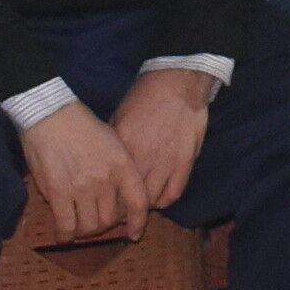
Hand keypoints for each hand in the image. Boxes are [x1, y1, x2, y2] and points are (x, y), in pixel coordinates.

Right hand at [19, 99, 149, 240]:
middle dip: (104, 225)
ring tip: (79, 226)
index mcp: (122, 165)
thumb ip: (119, 168)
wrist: (50, 114)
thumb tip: (120, 196)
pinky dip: (65, 235)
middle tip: (95, 220)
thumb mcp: (112, 141)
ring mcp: (82, 188)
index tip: (134, 234)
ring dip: (85, 231)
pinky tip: (63, 234)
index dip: (138, 223)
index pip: (138, 202)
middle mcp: (106, 180)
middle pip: (111, 219)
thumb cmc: (80, 125)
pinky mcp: (58, 193)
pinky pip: (66, 225)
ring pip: (89, 226)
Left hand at [113, 65, 218, 214]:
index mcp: (123, 147)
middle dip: (124, 205)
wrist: (177, 84)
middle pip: (130, 196)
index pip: (112, 184)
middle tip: (122, 204)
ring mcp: (166, 162)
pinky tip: (159, 197)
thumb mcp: (119, 116)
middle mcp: (143, 158)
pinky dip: (164, 200)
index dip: (108, 195)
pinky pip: (173, 193)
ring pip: (151, 199)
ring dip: (144, 204)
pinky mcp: (185, 163)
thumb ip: (113, 143)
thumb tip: (105, 163)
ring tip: (140, 202)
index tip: (107, 198)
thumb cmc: (145, 97)